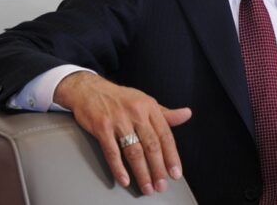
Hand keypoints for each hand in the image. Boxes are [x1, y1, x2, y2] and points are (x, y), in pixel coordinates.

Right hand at [54, 71, 191, 194]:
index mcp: (149, 106)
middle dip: (158, 169)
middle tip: (162, 185)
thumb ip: (166, 113)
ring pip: (133, 151)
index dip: (172, 156)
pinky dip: (118, 168)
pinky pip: (112, 151)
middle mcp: (136, 112)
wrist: (90, 89)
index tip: (176, 173)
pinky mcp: (101, 127)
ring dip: (142, 173)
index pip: (165, 135)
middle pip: (151, 145)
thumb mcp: (145, 101)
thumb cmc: (120, 98)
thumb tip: (187, 114)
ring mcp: (118, 120)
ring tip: (147, 187)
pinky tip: (125, 180)